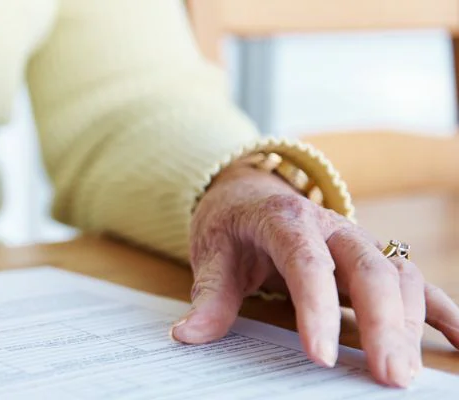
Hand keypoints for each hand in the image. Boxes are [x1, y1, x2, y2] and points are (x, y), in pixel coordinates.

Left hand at [173, 160, 458, 386]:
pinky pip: (415, 281)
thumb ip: (208, 297)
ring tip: (404, 374)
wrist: (247, 192)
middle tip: (386, 375)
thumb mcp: (210, 254)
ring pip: (397, 276)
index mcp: (285, 219)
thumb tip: (187, 336)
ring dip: (408, 324)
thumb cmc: (231, 225)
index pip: (307, 264)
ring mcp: (358, 240)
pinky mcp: (372, 258)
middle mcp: (331, 226)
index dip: (317, 310)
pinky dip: (440, 309)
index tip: (321, 356)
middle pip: (368, 269)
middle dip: (382, 323)